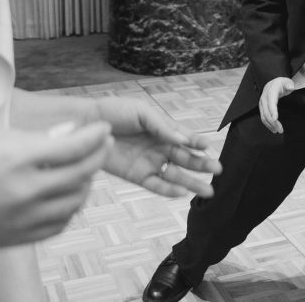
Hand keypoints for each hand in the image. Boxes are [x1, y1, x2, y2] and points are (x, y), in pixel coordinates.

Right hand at [0, 122, 112, 250]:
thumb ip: (31, 135)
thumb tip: (67, 133)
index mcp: (16, 159)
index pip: (74, 147)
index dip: (95, 136)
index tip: (103, 128)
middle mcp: (25, 191)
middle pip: (82, 173)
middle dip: (98, 155)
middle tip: (103, 144)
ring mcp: (23, 219)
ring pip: (75, 201)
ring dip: (86, 182)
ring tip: (83, 168)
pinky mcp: (18, 239)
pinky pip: (59, 224)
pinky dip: (70, 208)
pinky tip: (65, 195)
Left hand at [91, 98, 222, 198]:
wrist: (87, 124)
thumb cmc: (114, 112)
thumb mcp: (141, 112)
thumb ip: (162, 126)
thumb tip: (183, 139)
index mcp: (162, 130)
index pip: (185, 139)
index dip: (197, 143)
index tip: (208, 147)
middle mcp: (159, 148)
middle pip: (185, 159)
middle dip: (202, 165)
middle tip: (218, 171)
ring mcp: (149, 162)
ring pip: (175, 176)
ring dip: (192, 183)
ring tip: (209, 191)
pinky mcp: (137, 176)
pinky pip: (156, 185)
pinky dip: (169, 190)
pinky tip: (182, 192)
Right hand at [258, 77, 294, 133]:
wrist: (274, 83)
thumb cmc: (282, 84)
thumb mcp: (287, 82)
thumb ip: (289, 84)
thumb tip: (290, 87)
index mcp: (271, 90)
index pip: (271, 102)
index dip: (272, 111)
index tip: (275, 119)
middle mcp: (264, 97)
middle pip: (266, 111)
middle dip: (273, 122)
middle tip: (280, 129)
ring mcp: (262, 103)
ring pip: (263, 116)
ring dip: (270, 124)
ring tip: (278, 131)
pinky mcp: (262, 107)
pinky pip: (263, 117)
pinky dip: (267, 124)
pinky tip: (273, 128)